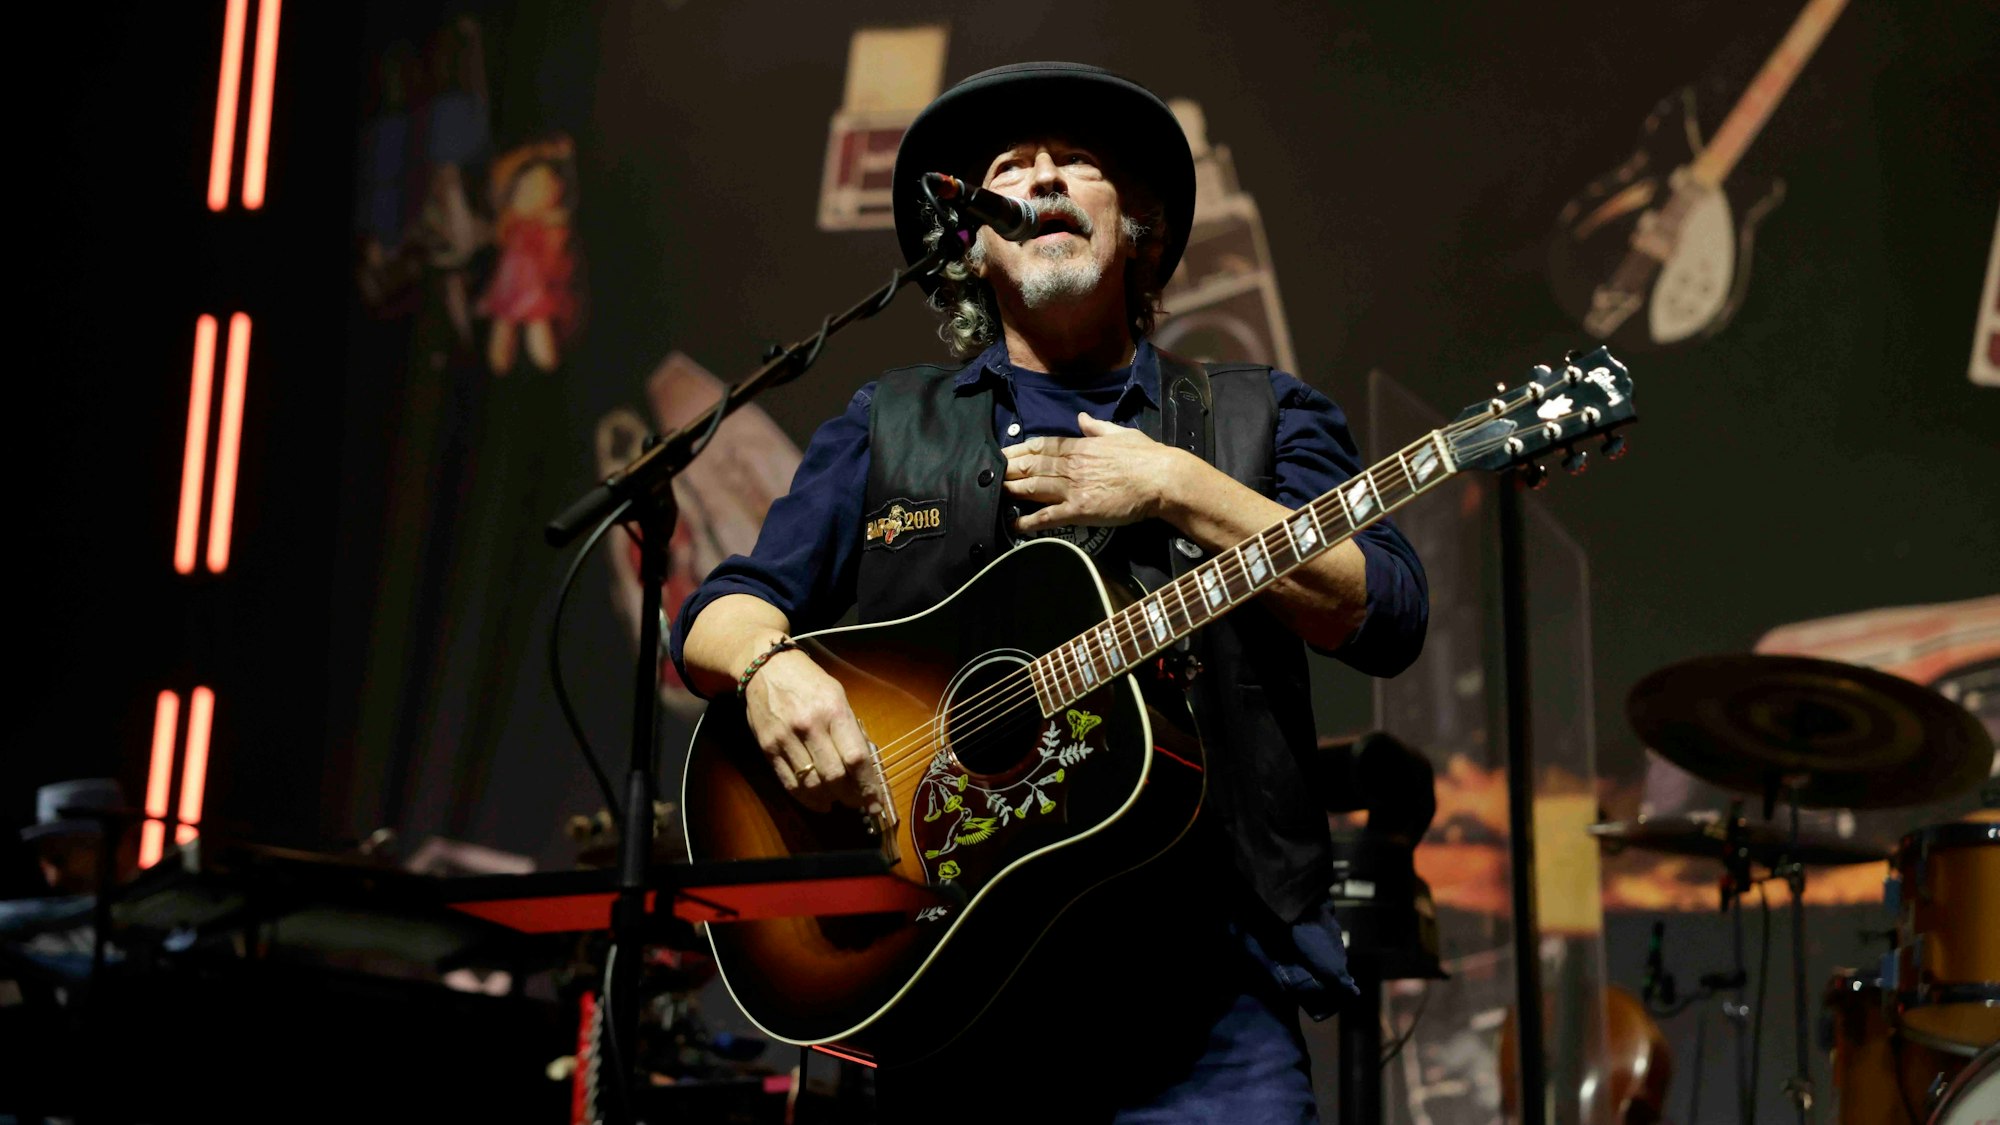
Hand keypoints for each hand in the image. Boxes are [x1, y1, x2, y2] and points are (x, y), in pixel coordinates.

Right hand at [742, 650, 884, 815]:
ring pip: (812, 784)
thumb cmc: (808, 681)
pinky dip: (806, 799)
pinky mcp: (768, 748)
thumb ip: (849, 728)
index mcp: (834, 710)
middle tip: (859, 804)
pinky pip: (789, 783)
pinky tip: (818, 803)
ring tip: (838, 802)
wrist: (765, 666)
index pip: (856, 757)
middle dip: (851, 797)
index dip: (868, 785)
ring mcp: (786, 738)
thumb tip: (864, 765)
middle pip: (834, 776)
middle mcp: (810, 725)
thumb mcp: (837, 694)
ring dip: (829, 800)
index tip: (875, 801)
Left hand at [1001, 413, 1189, 534]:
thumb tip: (1081, 419)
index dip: (1019, 450)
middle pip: (1032, 466)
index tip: (1002, 453)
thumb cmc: (1146, 456)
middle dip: (1008, 469)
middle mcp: (1072, 465)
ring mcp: (1074, 488)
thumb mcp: (1121, 433)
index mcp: (1081, 446)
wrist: (1162, 479)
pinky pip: (1049, 516)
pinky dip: (1030, 520)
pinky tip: (1016, 524)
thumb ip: (1098, 427)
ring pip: (1035, 487)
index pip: (1042, 446)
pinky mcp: (1080, 510)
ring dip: (1013, 489)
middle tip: (988, 473)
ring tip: (994, 492)